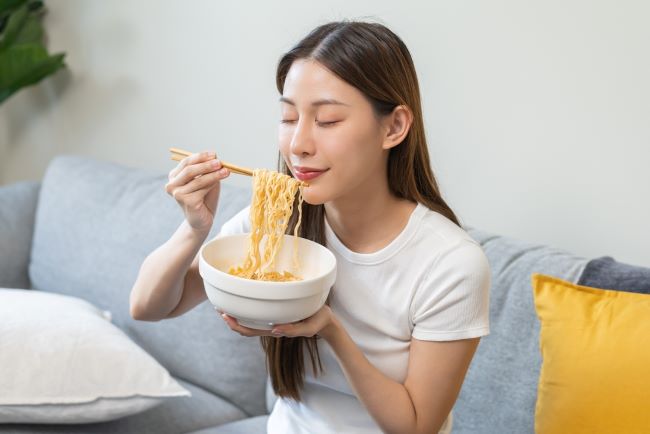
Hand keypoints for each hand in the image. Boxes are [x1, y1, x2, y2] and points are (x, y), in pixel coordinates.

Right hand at [165, 151, 229, 232]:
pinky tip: (218, 183)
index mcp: (175, 176)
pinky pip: (202, 189)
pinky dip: (212, 184)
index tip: (214, 154)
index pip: (186, 162)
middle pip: (189, 170)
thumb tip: (215, 156)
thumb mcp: (206, 180)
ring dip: (214, 174)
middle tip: (220, 162)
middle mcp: (172, 184)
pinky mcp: (186, 202)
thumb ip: (208, 169)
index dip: (200, 157)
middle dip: (206, 165)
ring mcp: (177, 194)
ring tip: (226, 171)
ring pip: (198, 180)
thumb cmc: (204, 198)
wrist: (203, 220)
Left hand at [218, 305, 335, 338]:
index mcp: (274, 329)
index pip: (249, 331)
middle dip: (229, 318)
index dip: (235, 326)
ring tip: (225, 299)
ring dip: (236, 310)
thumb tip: (274, 330)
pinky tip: (245, 293)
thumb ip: (293, 330)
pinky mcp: (277, 309)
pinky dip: (248, 302)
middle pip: (244, 325)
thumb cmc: (318, 322)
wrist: (326, 319)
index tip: (225, 316)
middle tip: (217, 305)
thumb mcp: (308, 328)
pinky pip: (259, 308)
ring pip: (249, 316)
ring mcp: (272, 317)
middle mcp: (270, 324)